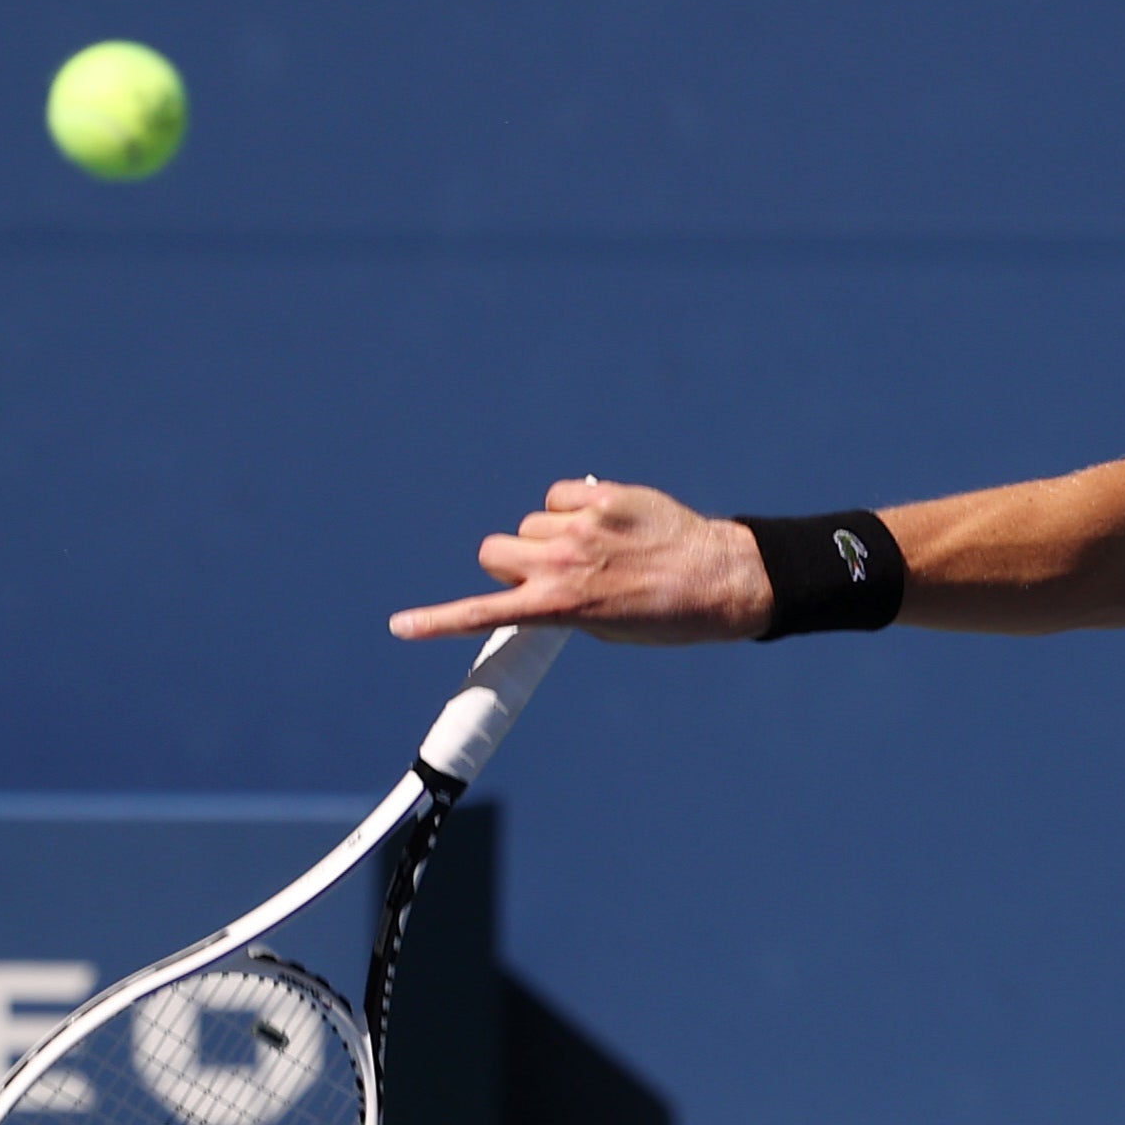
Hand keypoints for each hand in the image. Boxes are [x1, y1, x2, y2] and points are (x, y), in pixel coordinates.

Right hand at [388, 478, 774, 645]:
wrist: (724, 580)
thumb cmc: (666, 615)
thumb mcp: (605, 628)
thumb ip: (560, 605)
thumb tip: (532, 584)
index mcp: (561, 606)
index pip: (484, 613)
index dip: (437, 623)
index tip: (400, 627)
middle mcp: (564, 562)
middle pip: (493, 552)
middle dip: (509, 565)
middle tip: (545, 576)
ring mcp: (583, 525)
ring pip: (529, 524)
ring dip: (547, 537)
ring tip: (596, 552)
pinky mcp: (604, 496)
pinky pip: (560, 496)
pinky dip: (572, 508)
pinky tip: (607, 524)